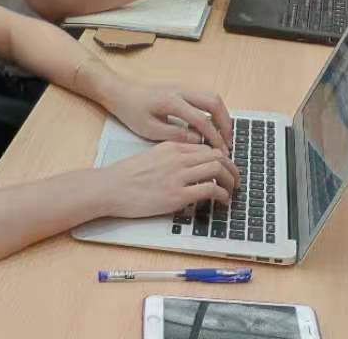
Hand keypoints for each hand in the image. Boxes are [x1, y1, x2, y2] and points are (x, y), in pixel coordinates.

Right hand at [99, 142, 237, 218]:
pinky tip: (223, 201)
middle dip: (232, 168)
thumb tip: (191, 168)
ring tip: (233, 191)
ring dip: (231, 181)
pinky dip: (222, 195)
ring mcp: (178, 175)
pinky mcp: (177, 195)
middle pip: (217, 156)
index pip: (207, 147)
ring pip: (218, 169)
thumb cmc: (127, 176)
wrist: (110, 188)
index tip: (227, 169)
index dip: (223, 158)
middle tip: (236, 180)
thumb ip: (172, 158)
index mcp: (172, 146)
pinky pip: (210, 190)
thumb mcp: (152, 157)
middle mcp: (178, 157)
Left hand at [107, 81, 233, 153]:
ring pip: (212, 97)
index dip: (214, 137)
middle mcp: (181, 91)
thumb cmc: (131, 110)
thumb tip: (198, 140)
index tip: (221, 152)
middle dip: (225, 123)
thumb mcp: (149, 129)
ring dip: (221, 115)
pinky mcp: (181, 89)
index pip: (203, 120)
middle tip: (228, 142)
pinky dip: (213, 111)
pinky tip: (210, 126)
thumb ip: (175, 135)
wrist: (119, 91)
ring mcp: (183, 87)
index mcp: (172, 102)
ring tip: (222, 135)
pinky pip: (204, 97)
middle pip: (214, 102)